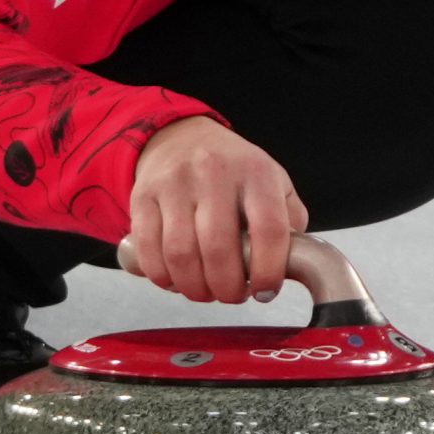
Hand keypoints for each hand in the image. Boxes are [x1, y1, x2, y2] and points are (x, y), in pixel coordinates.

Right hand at [119, 116, 308, 303]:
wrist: (181, 138)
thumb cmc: (234, 171)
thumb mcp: (274, 183)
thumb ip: (289, 223)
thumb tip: (290, 267)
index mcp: (256, 172)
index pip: (268, 229)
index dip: (268, 271)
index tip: (265, 290)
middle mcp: (214, 172)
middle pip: (219, 248)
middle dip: (227, 288)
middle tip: (232, 295)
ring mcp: (175, 183)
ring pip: (181, 254)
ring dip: (195, 288)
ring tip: (206, 291)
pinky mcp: (143, 196)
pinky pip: (148, 250)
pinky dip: (163, 277)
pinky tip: (177, 280)